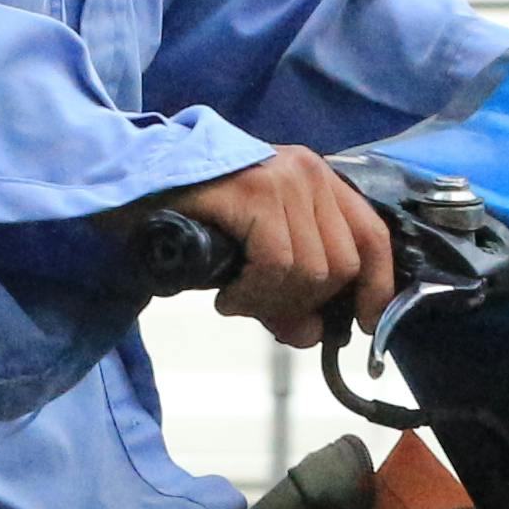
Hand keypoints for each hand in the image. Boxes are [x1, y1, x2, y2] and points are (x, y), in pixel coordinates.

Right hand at [163, 150, 390, 345]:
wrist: (131, 179)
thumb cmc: (190, 216)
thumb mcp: (252, 256)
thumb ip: (288, 292)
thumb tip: (312, 335)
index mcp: (316, 179)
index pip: (372, 236)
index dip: (376, 287)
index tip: (362, 324)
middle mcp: (308, 172)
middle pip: (343, 265)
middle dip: (306, 305)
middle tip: (262, 312)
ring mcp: (283, 178)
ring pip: (312, 271)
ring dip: (273, 303)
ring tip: (237, 300)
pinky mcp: (255, 192)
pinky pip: (278, 265)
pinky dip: (255, 294)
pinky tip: (228, 297)